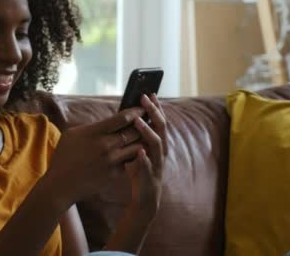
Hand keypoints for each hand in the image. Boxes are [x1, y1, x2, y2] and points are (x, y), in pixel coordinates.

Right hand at [44, 107, 145, 207]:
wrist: (61, 184)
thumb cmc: (64, 156)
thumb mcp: (72, 134)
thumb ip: (92, 127)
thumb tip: (108, 122)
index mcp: (94, 132)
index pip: (123, 118)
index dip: (136, 111)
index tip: (142, 108)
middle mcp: (105, 146)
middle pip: (134, 131)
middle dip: (144, 125)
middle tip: (150, 120)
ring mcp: (111, 161)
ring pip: (136, 147)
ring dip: (142, 140)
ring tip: (147, 135)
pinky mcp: (114, 174)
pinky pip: (130, 162)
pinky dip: (134, 156)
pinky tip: (136, 152)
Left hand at [125, 94, 166, 219]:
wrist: (146, 199)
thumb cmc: (140, 171)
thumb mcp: (138, 150)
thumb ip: (136, 136)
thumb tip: (128, 117)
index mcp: (158, 144)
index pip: (159, 121)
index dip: (156, 107)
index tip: (149, 92)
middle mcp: (161, 152)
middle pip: (161, 128)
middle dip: (153, 112)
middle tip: (144, 98)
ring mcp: (157, 164)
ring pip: (156, 145)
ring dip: (147, 132)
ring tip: (137, 120)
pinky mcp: (150, 177)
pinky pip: (149, 167)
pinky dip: (144, 159)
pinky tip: (139, 152)